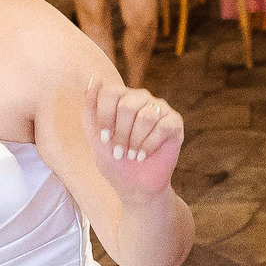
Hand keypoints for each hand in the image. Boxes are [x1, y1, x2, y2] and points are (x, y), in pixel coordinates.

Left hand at [84, 78, 182, 199]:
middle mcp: (140, 98)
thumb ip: (90, 109)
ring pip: (146, 116)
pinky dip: (150, 144)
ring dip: (135, 141)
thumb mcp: (95, 136)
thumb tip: (94, 79)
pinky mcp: (175, 122)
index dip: (105, 118)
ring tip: (132, 155)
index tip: (104, 138)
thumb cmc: (114, 160)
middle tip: (120, 152)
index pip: (110, 93)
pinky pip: (163, 126)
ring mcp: (159, 109)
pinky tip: (145, 155)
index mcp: (120, 98)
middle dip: (121, 134)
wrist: (135, 185)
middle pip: (127, 106)